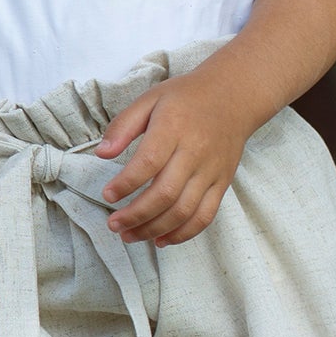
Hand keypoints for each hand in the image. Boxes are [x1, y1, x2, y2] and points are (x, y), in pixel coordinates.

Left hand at [97, 69, 252, 245]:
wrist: (234, 96)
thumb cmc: (186, 97)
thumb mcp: (150, 99)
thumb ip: (123, 126)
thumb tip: (102, 154)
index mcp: (174, 128)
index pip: (148, 163)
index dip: (126, 184)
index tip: (107, 195)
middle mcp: (195, 153)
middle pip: (165, 194)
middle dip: (136, 215)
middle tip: (114, 225)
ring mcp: (211, 171)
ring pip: (184, 210)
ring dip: (155, 229)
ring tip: (130, 236)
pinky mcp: (222, 183)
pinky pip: (205, 216)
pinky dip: (183, 233)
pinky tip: (161, 240)